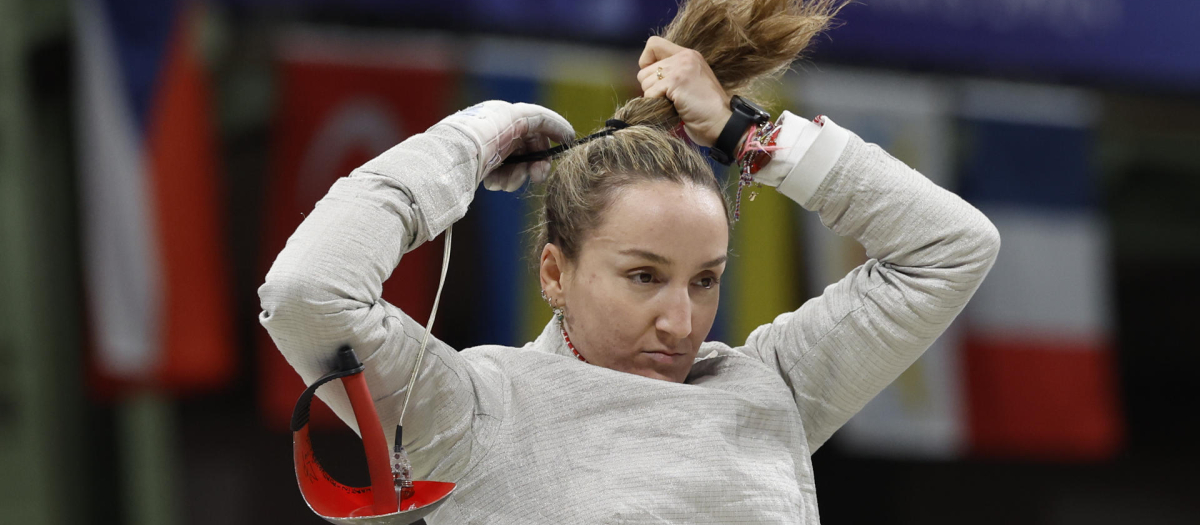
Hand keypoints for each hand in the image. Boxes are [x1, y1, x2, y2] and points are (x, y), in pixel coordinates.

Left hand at [436, 101, 574, 191]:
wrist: (452, 155)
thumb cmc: (484, 132)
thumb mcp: (517, 116)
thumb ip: (543, 119)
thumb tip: (566, 132)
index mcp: (506, 115)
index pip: (538, 124)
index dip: (553, 135)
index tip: (566, 146)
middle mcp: (499, 130)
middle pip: (530, 148)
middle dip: (535, 164)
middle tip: (536, 178)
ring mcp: (490, 149)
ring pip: (517, 165)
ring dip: (517, 176)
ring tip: (506, 184)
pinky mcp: (480, 167)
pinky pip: (501, 175)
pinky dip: (502, 180)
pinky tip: (493, 183)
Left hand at [636, 36, 731, 146]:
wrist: (722, 123)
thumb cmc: (706, 110)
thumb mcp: (691, 82)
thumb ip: (674, 73)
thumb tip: (648, 77)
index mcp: (688, 55)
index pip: (653, 44)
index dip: (647, 63)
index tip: (656, 80)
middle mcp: (684, 57)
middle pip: (645, 70)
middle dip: (650, 88)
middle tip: (667, 98)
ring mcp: (680, 68)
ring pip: (645, 82)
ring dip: (653, 97)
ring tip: (672, 104)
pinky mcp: (675, 81)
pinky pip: (650, 93)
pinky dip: (656, 104)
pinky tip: (672, 108)